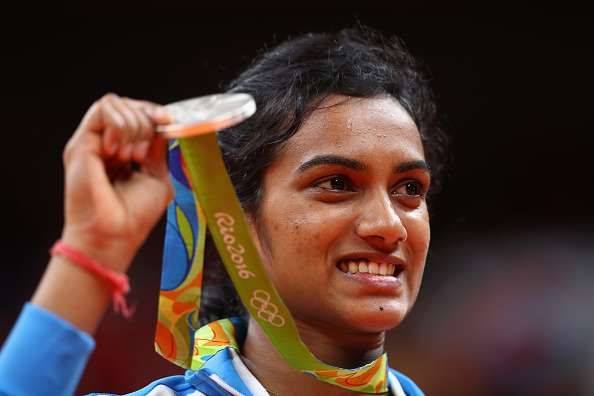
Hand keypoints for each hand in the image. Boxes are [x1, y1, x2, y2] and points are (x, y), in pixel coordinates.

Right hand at [60, 93, 172, 271]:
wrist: (114, 235)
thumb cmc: (133, 216)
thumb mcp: (156, 177)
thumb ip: (158, 150)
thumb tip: (164, 126)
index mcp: (124, 153)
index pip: (138, 116)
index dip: (154, 113)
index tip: (169, 121)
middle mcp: (106, 144)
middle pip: (128, 106)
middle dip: (145, 122)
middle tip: (142, 155)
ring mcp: (92, 143)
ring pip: (114, 104)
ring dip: (132, 126)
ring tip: (130, 157)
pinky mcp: (81, 144)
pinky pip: (101, 110)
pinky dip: (119, 125)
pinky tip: (119, 152)